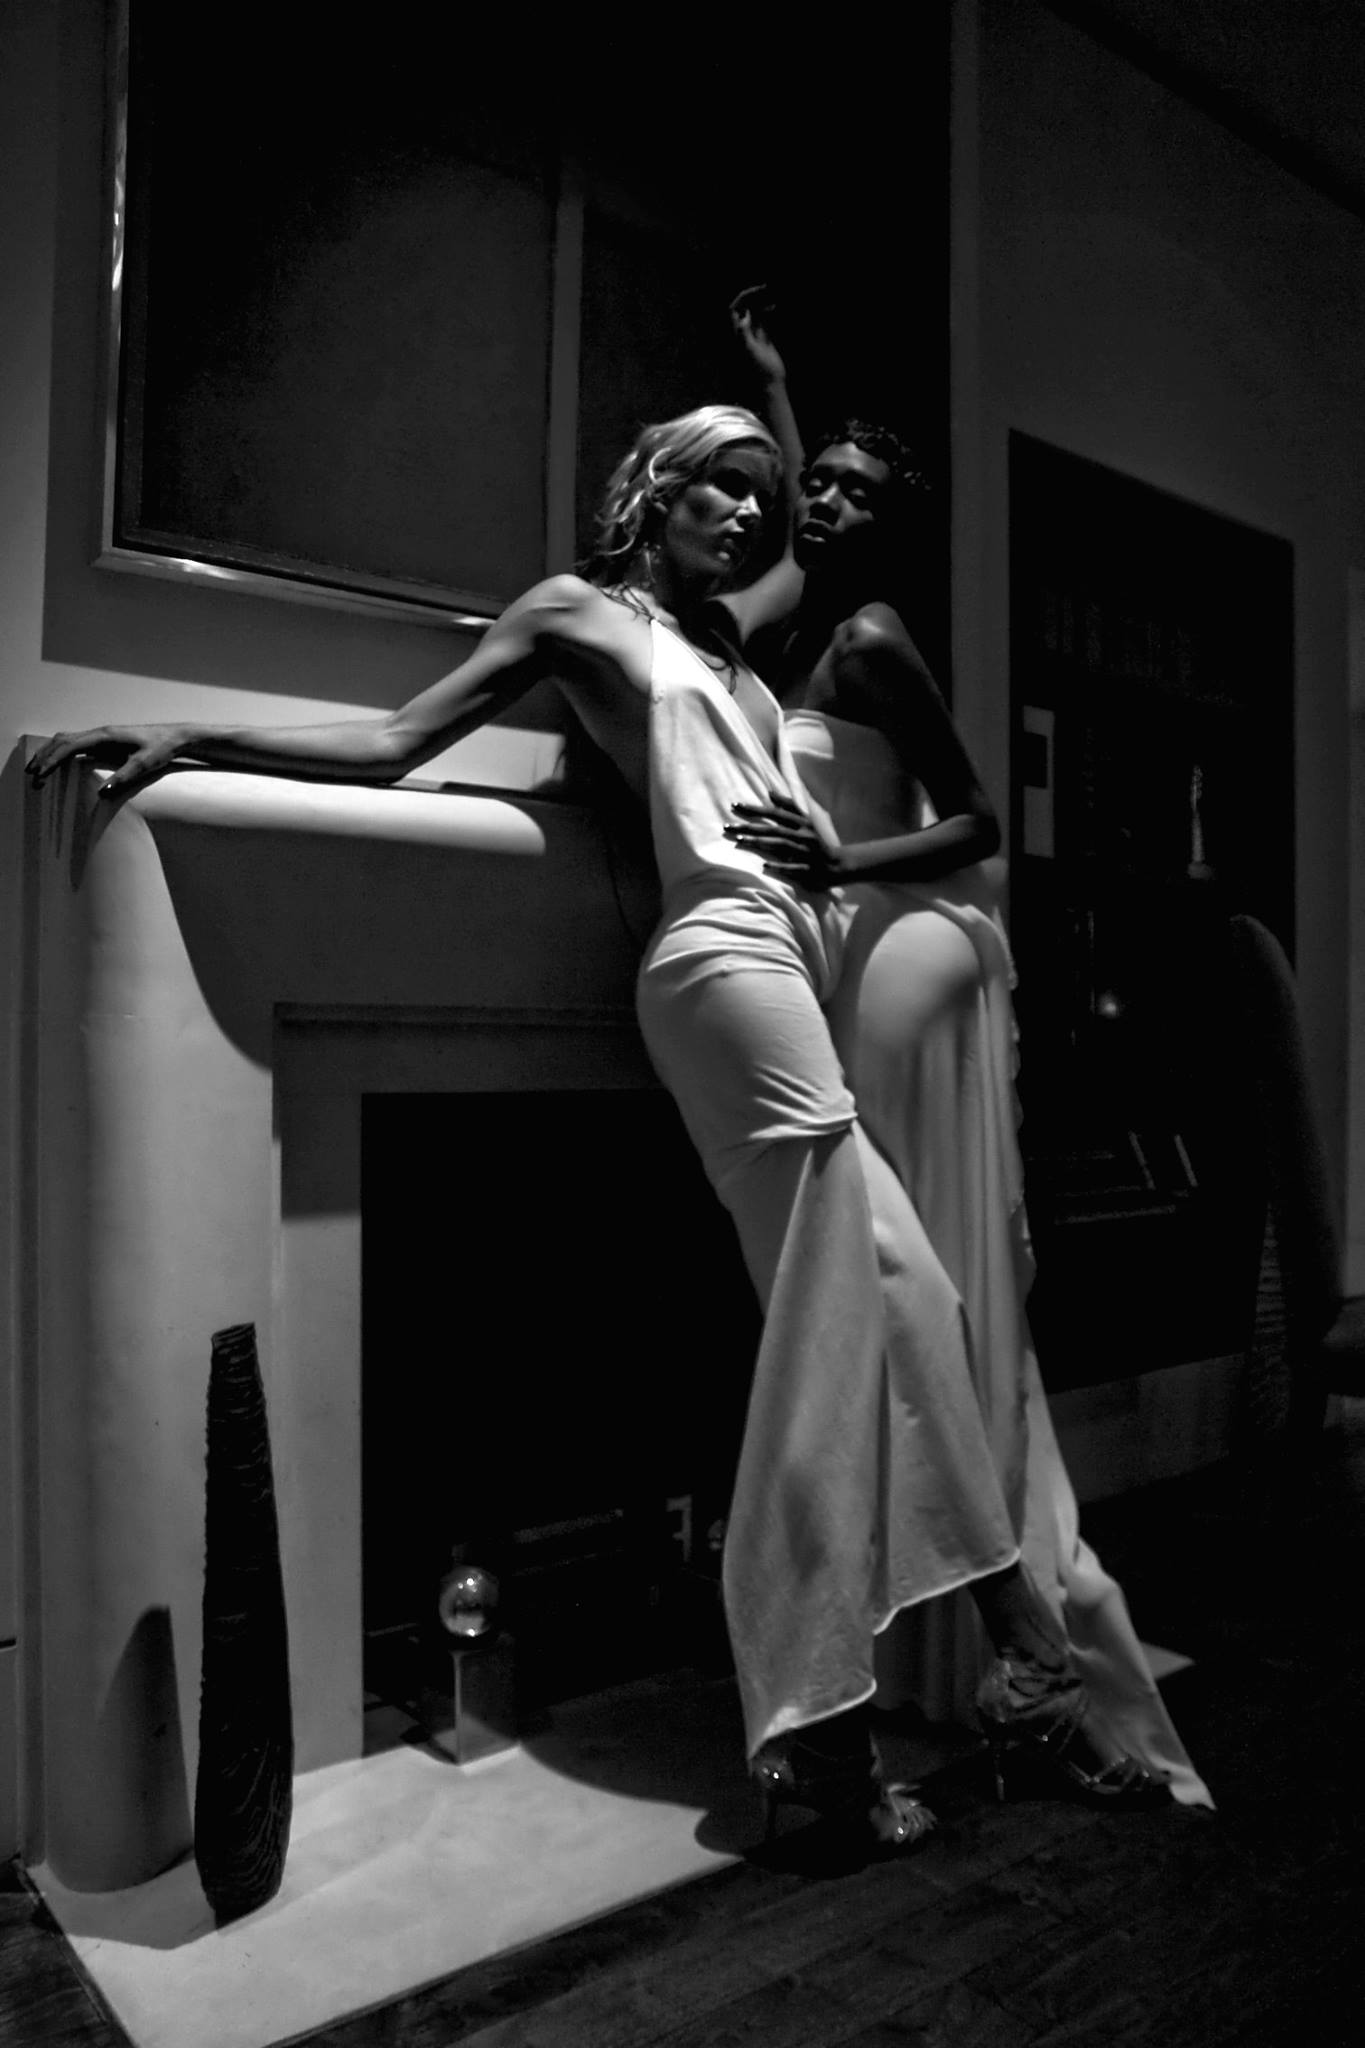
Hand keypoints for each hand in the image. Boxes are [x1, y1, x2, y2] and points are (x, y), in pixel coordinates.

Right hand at [27, 724, 187, 796]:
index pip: (70, 746)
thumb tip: (102, 792)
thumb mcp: (145, 764)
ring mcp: (102, 736)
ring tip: (37, 769)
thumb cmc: (162, 748)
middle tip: (32, 775)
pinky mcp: (107, 742)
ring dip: (50, 753)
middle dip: (44, 757)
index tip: (40, 773)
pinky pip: (78, 744)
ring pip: (67, 740)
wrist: (177, 737)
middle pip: (62, 741)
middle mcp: (100, 733)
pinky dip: (62, 752)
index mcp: (105, 736)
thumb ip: (124, 776)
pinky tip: (57, 764)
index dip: (52, 760)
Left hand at [724, 793, 841, 889]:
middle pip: (773, 829)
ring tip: (739, 841)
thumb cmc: (817, 841)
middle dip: (749, 827)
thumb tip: (769, 792)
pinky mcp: (808, 869)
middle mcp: (803, 835)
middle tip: (728, 827)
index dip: (755, 809)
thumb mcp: (807, 820)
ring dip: (760, 843)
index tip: (734, 806)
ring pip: (781, 846)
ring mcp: (806, 853)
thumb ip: (788, 806)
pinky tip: (765, 866)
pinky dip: (780, 867)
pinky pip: (793, 868)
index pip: (775, 813)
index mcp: (802, 823)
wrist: (839, 864)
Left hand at [729, 285, 786, 386]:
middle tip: (765, 288)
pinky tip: (774, 307)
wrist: (769, 384)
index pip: (734, 310)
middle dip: (752, 296)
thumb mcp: (750, 351)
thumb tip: (745, 315)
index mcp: (736, 334)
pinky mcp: (762, 338)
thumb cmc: (758, 371)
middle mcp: (742, 333)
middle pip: (743, 308)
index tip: (756, 292)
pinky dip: (766, 311)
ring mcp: (752, 335)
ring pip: (753, 312)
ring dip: (760, 302)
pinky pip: (762, 320)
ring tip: (770, 294)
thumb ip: (744, 333)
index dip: (743, 298)